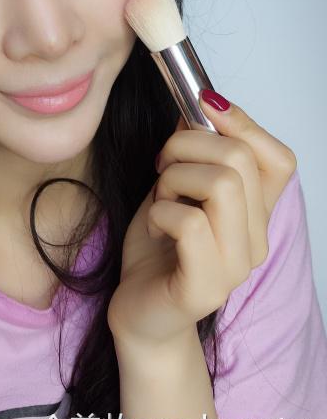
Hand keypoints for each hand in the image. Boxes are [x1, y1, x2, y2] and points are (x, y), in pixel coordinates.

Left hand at [107, 92, 296, 348]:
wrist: (139, 313)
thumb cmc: (158, 247)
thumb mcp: (175, 187)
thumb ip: (194, 153)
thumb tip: (199, 106)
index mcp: (254, 213)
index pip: (279, 158)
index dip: (243, 121)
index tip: (202, 106)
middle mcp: (255, 240)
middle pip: (240, 159)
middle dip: (187, 144)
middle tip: (163, 164)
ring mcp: (235, 267)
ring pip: (221, 183)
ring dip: (174, 178)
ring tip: (161, 199)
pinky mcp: (205, 287)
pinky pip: (190, 224)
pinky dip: (160, 211)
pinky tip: (154, 225)